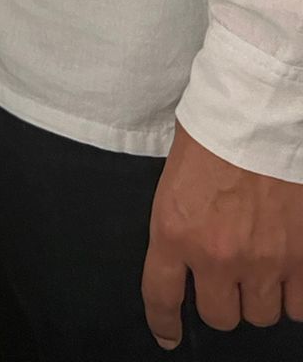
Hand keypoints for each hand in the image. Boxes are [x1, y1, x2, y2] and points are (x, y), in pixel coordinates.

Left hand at [142, 122, 302, 347]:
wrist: (255, 114)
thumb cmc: (209, 138)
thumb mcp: (173, 183)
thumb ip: (178, 228)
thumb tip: (186, 262)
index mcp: (174, 232)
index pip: (161, 297)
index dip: (164, 323)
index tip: (168, 335)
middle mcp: (217, 256)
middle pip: (219, 316)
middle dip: (220, 301)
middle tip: (225, 279)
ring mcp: (263, 260)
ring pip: (260, 315)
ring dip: (257, 298)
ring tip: (257, 271)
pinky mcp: (300, 257)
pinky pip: (298, 307)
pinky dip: (292, 297)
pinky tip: (286, 276)